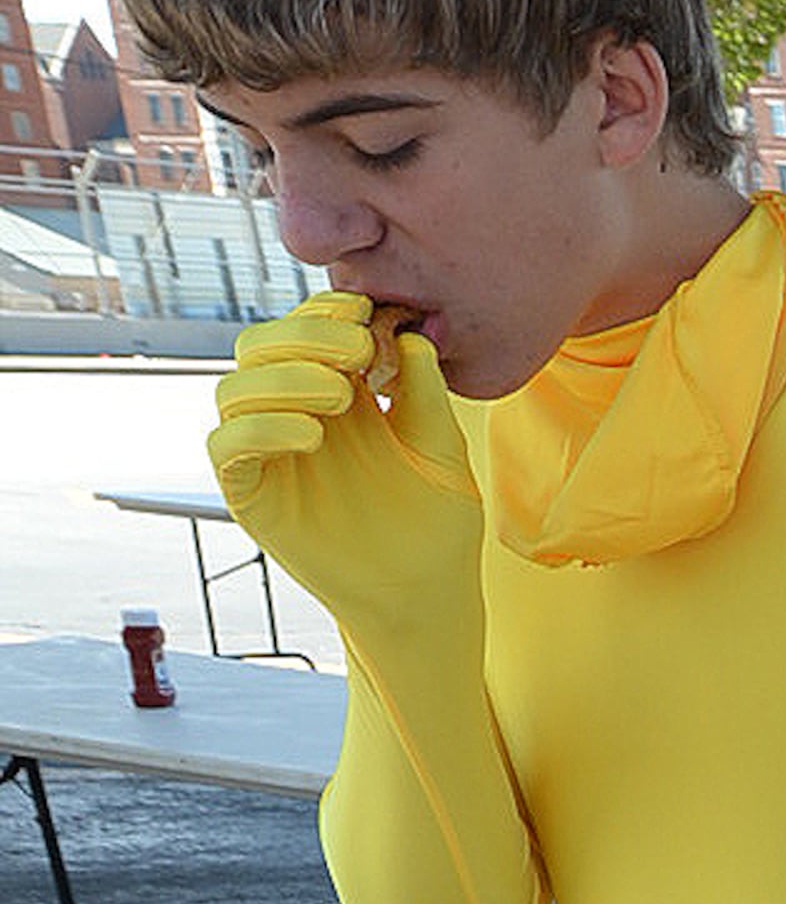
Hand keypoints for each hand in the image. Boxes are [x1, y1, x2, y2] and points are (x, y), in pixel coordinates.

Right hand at [207, 297, 480, 637]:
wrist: (427, 592)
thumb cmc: (437, 523)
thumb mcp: (439, 446)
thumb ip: (423, 390)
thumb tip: (409, 332)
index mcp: (336, 394)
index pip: (304, 328)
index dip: (324, 312)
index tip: (365, 314)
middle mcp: (292, 416)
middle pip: (257, 346)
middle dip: (302, 335)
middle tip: (354, 352)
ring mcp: (268, 454)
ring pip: (233, 389)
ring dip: (283, 378)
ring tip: (338, 397)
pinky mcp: (252, 494)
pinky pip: (227, 446)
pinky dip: (261, 429)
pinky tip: (312, 437)